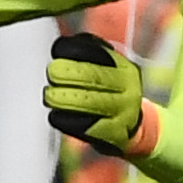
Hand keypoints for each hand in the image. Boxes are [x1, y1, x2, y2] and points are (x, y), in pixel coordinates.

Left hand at [43, 30, 156, 156]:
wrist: (132, 127)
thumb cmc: (110, 93)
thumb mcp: (109, 69)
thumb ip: (88, 54)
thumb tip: (61, 47)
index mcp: (125, 69)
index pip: (97, 53)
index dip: (72, 50)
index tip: (57, 53)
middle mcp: (129, 90)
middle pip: (93, 77)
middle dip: (66, 73)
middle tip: (52, 73)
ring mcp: (124, 113)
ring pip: (88, 102)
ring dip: (62, 98)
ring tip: (50, 95)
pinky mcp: (114, 135)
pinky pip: (85, 126)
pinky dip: (65, 120)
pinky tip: (56, 115)